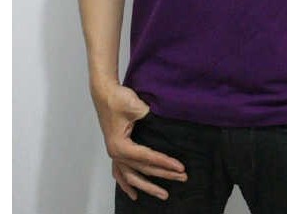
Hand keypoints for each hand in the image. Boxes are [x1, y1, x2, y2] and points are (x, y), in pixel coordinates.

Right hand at [90, 80, 187, 201]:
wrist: (104, 92)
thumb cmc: (119, 99)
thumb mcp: (137, 108)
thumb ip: (151, 119)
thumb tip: (165, 128)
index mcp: (120, 146)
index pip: (148, 158)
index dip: (165, 163)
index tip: (180, 167)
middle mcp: (116, 154)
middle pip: (143, 169)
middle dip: (164, 174)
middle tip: (182, 178)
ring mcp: (114, 153)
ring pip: (132, 176)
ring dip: (148, 186)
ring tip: (163, 194)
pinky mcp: (115, 150)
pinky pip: (120, 172)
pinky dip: (127, 184)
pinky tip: (134, 194)